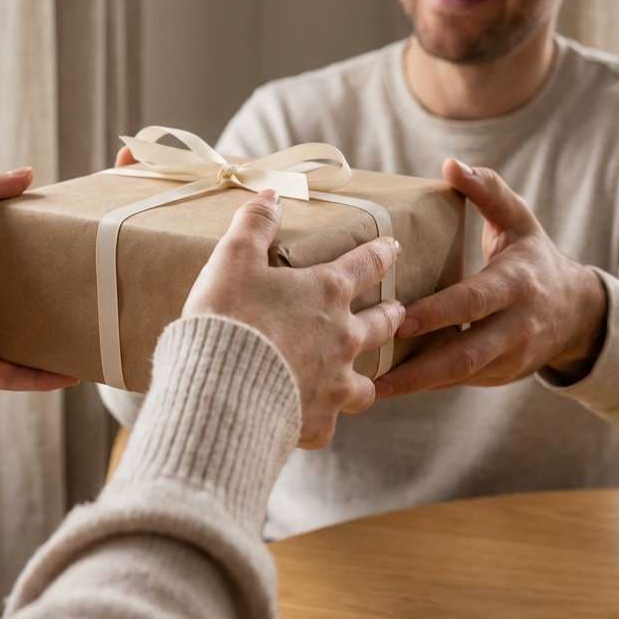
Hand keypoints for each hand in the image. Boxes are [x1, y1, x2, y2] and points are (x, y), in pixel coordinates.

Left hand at [0, 169, 78, 392]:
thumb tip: (28, 173)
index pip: (20, 266)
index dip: (47, 261)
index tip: (80, 256)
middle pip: (29, 306)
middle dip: (59, 305)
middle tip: (98, 297)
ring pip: (29, 343)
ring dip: (58, 345)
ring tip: (95, 340)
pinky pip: (16, 376)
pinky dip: (42, 377)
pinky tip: (72, 374)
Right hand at [183, 189, 404, 447]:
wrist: (221, 387)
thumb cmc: (229, 315)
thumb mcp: (233, 258)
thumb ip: (255, 224)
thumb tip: (271, 195)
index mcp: (326, 292)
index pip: (366, 264)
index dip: (381, 253)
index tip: (394, 248)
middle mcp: (343, 338)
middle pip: (381, 324)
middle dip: (391, 315)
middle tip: (397, 312)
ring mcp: (335, 385)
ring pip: (365, 384)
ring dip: (364, 377)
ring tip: (360, 379)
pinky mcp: (318, 423)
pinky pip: (327, 423)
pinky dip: (318, 419)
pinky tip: (308, 420)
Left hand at [374, 159, 606, 400]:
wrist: (578, 312)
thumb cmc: (534, 256)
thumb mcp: (518, 219)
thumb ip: (487, 190)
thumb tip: (450, 164)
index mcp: (516, 285)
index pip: (473, 302)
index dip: (437, 313)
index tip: (398, 318)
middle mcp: (516, 328)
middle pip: (465, 354)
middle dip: (418, 367)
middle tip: (371, 372)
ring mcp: (509, 358)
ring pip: (458, 376)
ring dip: (413, 384)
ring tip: (366, 388)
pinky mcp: (498, 377)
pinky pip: (457, 382)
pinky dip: (424, 385)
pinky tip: (385, 386)